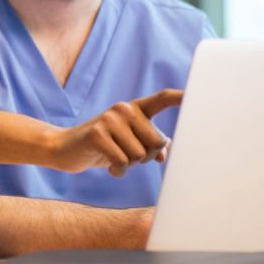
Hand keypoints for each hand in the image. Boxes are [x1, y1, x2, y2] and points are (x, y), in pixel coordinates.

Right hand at [50, 89, 181, 176]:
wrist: (65, 148)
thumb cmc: (103, 146)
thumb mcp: (128, 142)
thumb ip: (149, 143)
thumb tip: (165, 151)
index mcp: (135, 108)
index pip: (162, 98)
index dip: (181, 96)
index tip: (197, 93)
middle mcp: (124, 108)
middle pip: (157, 142)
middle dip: (147, 157)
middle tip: (128, 155)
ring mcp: (109, 119)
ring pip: (139, 156)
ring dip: (129, 165)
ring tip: (115, 159)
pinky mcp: (97, 134)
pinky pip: (122, 162)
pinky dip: (118, 170)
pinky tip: (108, 167)